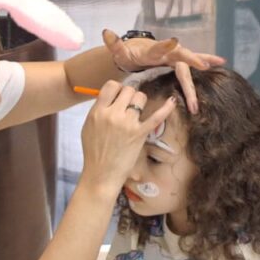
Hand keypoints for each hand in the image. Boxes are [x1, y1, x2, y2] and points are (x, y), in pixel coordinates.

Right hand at [79, 80, 176, 197]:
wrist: (101, 174)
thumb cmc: (93, 152)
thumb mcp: (88, 127)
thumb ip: (98, 111)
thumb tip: (110, 98)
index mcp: (98, 112)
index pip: (111, 86)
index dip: (117, 88)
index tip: (119, 96)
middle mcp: (113, 115)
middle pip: (128, 90)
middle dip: (130, 95)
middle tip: (129, 106)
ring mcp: (128, 124)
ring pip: (140, 97)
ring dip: (140, 102)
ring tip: (137, 112)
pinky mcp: (140, 134)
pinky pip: (156, 116)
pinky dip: (165, 108)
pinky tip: (171, 101)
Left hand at [102, 29, 224, 113]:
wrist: (132, 53)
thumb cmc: (126, 54)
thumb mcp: (118, 51)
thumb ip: (113, 44)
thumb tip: (106, 31)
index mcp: (152, 50)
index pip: (159, 48)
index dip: (166, 46)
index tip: (175, 41)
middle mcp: (166, 51)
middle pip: (181, 56)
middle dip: (192, 60)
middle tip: (204, 66)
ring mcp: (173, 55)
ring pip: (189, 60)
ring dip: (203, 62)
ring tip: (219, 63)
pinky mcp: (176, 61)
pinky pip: (191, 64)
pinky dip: (205, 61)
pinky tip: (219, 63)